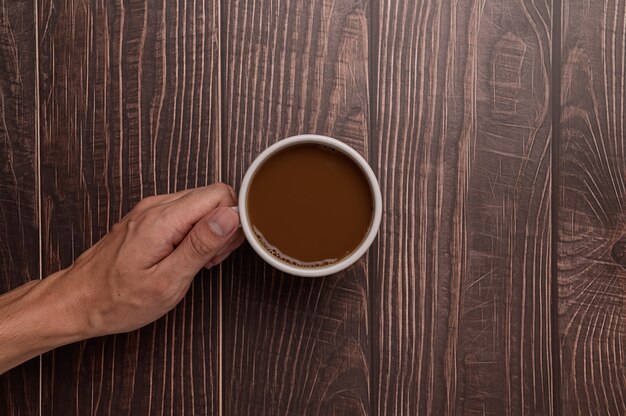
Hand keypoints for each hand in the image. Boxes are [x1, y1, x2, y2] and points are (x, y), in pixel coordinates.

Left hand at [55, 183, 243, 336]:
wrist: (76, 302)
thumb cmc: (116, 300)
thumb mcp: (167, 282)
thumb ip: (201, 245)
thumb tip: (230, 216)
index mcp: (163, 219)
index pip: (219, 194)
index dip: (233, 220)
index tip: (225, 249)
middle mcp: (155, 207)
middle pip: (212, 196)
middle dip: (223, 227)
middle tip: (210, 260)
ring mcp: (149, 210)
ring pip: (200, 204)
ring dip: (209, 231)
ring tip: (196, 262)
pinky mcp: (147, 218)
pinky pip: (184, 213)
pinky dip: (194, 232)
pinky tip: (185, 256)